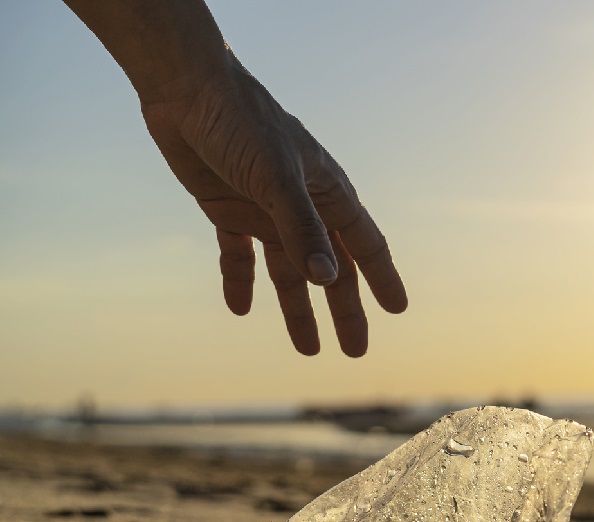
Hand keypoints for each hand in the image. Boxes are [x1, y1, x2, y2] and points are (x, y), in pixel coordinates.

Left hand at [141, 60, 406, 356]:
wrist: (183, 87)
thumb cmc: (242, 123)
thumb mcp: (276, 179)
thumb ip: (301, 230)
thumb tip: (328, 279)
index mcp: (327, 192)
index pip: (364, 244)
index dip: (382, 278)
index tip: (398, 310)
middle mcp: (301, 206)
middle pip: (330, 268)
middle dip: (343, 310)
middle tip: (355, 351)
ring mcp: (265, 209)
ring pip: (288, 270)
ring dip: (296, 308)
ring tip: (307, 349)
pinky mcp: (227, 208)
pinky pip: (238, 254)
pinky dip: (240, 280)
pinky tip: (240, 308)